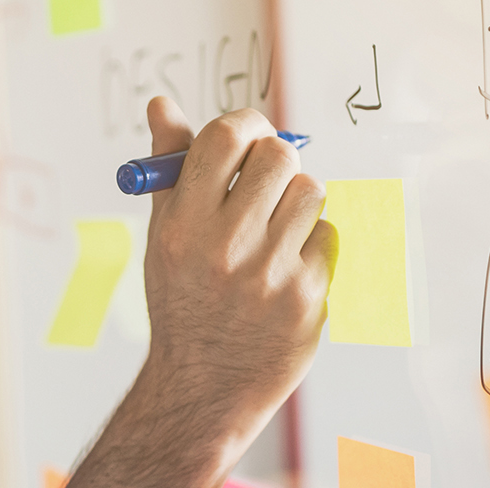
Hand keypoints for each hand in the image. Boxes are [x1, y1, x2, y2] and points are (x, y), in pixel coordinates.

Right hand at [70, 98, 337, 487]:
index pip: (225, 138)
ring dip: (297, 202)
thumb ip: (170, 167)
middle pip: (279, 157)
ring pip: (312, 192)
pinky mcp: (308, 296)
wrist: (204, 384)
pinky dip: (311, 245)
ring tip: (273, 230)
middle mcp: (226, 246)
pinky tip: (285, 269)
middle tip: (266, 181)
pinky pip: (327, 237)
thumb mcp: (163, 233)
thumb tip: (162, 104)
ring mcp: (271, 273)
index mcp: (183, 224)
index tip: (249, 136)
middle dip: (276, 161)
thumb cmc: (183, 299)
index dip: (245, 125)